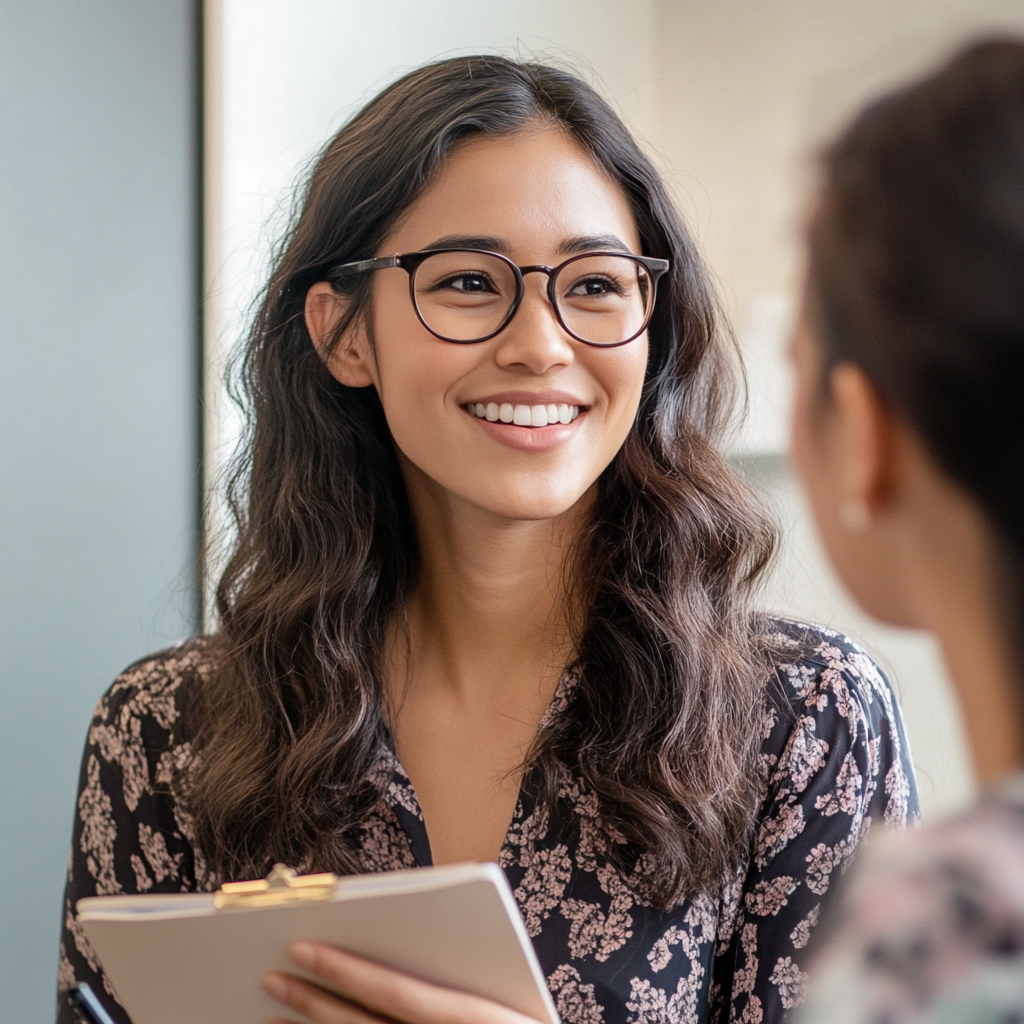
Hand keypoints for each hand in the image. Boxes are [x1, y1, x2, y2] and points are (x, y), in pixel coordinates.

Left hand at [263, 941, 545, 1023]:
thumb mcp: (494, 998)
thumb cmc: (517, 1023)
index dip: (343, 969)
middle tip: (272, 976)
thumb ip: (448, 969)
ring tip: (271, 1016)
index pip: (391, 991)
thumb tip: (398, 937)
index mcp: (466, 1016)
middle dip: (312, 1000)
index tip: (299, 945)